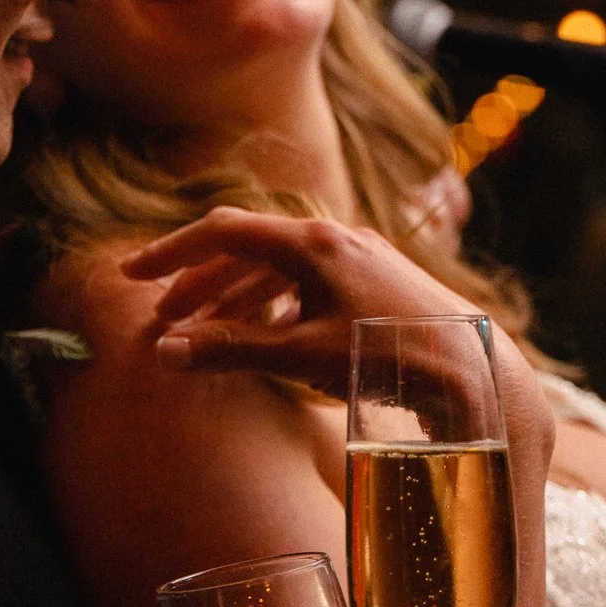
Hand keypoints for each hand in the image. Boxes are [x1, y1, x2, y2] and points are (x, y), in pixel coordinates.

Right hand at [123, 208, 486, 396]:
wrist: (475, 374)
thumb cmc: (390, 360)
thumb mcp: (303, 358)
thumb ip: (232, 350)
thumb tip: (165, 351)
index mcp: (313, 243)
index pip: (222, 232)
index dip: (170, 254)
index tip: (131, 277)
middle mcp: (335, 239)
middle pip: (246, 248)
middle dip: (197, 282)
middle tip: (160, 320)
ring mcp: (358, 258)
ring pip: (276, 268)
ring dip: (232, 297)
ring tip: (200, 334)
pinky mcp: (375, 282)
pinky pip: (306, 283)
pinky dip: (272, 305)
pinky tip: (263, 336)